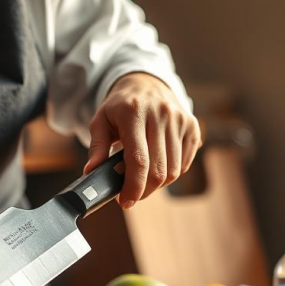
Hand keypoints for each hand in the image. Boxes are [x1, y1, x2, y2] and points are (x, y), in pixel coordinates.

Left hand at [83, 73, 201, 208]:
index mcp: (134, 112)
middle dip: (144, 190)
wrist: (146, 83)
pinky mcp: (192, 126)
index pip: (139, 160)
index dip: (133, 187)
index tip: (125, 202)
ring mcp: (180, 120)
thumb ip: (97, 147)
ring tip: (143, 180)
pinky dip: (171, 173)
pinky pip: (184, 164)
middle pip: (159, 170)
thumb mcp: (101, 121)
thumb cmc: (121, 106)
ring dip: (158, 185)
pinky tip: (158, 166)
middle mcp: (161, 114)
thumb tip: (92, 172)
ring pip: (174, 171)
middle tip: (131, 194)